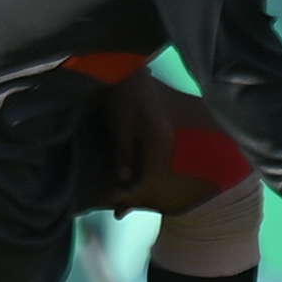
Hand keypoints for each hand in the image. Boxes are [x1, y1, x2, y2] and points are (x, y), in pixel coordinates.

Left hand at [101, 71, 173, 202]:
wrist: (130, 70)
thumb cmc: (124, 96)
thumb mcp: (121, 125)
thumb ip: (124, 153)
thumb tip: (123, 180)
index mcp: (160, 143)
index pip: (149, 181)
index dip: (130, 196)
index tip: (114, 207)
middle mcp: (167, 144)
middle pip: (154, 179)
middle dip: (135, 197)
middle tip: (117, 212)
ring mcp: (164, 139)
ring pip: (153, 171)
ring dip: (137, 186)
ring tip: (120, 202)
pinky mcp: (158, 133)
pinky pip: (151, 160)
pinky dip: (139, 172)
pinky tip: (127, 178)